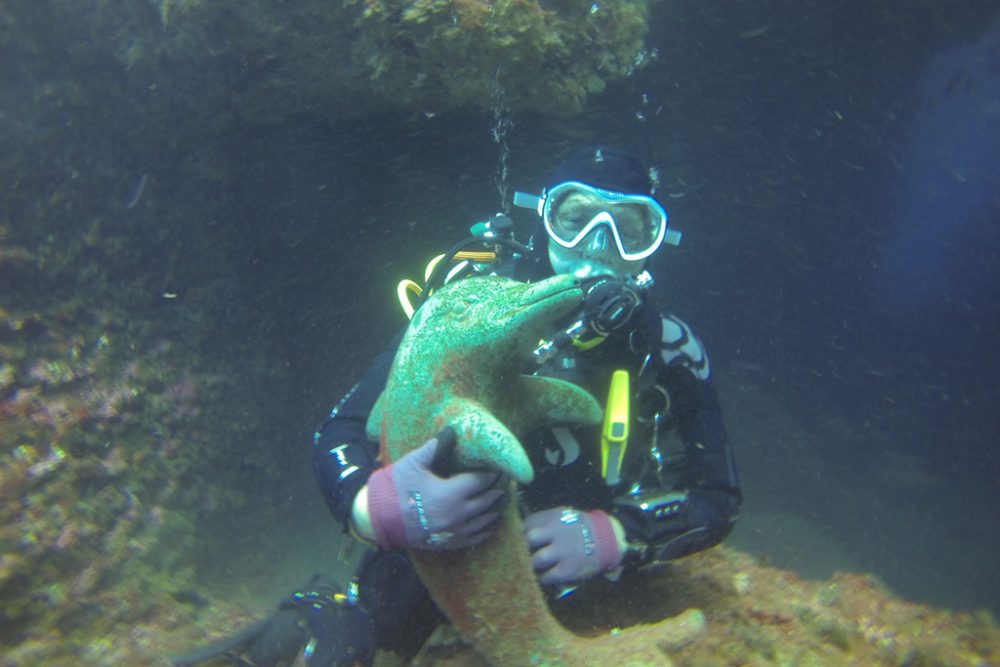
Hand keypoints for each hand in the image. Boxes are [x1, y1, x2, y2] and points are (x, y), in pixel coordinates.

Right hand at [364, 436, 504, 550]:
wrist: (378, 519)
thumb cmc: (395, 488)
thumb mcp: (414, 463)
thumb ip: (435, 447)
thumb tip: (451, 431)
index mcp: (451, 493)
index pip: (481, 482)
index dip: (492, 474)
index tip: (500, 468)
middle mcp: (457, 514)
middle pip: (487, 501)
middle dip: (497, 491)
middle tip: (505, 483)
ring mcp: (453, 531)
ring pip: (484, 521)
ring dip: (494, 510)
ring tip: (500, 501)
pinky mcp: (447, 543)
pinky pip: (474, 538)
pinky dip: (485, 530)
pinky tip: (489, 524)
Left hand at [523, 507, 623, 584]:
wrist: (608, 539)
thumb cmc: (580, 527)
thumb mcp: (564, 516)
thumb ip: (545, 522)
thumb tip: (521, 532)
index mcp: (553, 517)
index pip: (526, 524)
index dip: (519, 533)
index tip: (517, 539)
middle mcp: (556, 533)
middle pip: (528, 540)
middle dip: (522, 547)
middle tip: (520, 554)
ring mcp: (563, 551)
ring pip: (536, 560)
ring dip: (530, 565)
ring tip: (530, 567)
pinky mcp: (569, 569)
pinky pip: (547, 576)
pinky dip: (542, 578)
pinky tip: (541, 577)